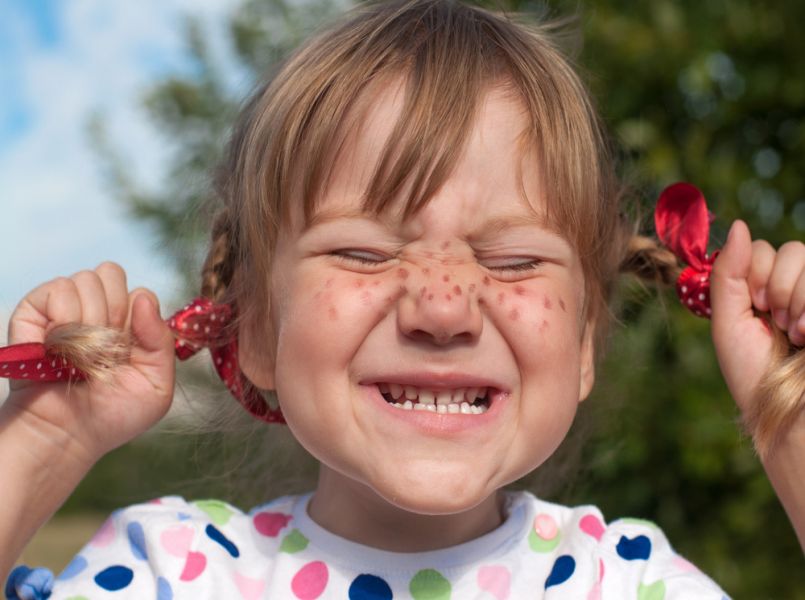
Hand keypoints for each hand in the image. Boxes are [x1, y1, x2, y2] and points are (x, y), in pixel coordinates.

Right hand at [2, 262, 175, 467]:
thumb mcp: (157, 384)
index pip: (140, 293)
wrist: (67, 435)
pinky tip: (59, 344)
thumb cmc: (112, 415)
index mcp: (128, 324)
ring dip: (89, 320)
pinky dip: (64, 316)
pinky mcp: (34, 310)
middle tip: (103, 351)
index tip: (127, 351)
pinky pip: (59, 288)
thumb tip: (144, 296)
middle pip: (112, 274)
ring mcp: (65, 307)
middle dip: (113, 313)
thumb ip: (162, 340)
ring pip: (87, 279)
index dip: (137, 318)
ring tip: (80, 354)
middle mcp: (97, 310)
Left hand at [710, 220, 804, 415]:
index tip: (755, 306)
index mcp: (769, 291)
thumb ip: (729, 274)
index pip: (763, 249)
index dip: (755, 273)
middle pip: (793, 250)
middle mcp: (800, 292)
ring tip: (797, 335)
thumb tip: (738, 224)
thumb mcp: (728, 322)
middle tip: (776, 321)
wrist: (787, 416)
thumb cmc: (755, 375)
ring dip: (798, 299)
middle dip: (777, 286)